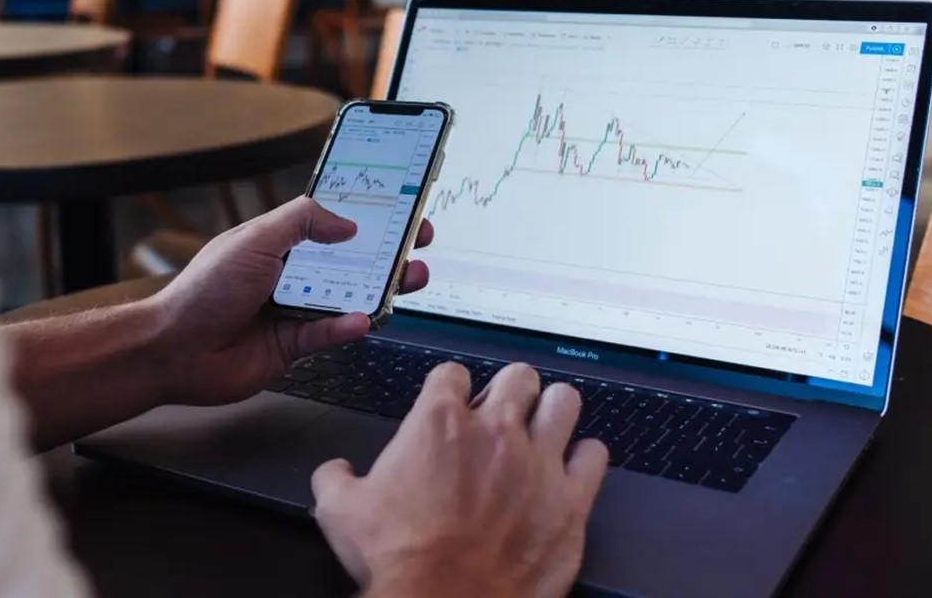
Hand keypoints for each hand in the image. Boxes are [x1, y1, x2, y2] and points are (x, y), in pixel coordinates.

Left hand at [149, 197, 432, 405]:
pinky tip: (362, 320)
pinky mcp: (293, 346)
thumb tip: (347, 224)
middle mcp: (290, 274)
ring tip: (410, 279)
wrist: (174, 350)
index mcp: (279, 242)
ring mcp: (293, 310)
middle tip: (419, 243)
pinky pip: (329, 334)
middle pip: (350, 260)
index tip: (400, 207)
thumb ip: (302, 222)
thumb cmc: (204, 290)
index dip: (366, 215)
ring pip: (348, 298)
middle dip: (387, 252)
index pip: (331, 222)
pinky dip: (347, 328)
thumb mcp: (255, 239)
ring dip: (380, 289)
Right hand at [311, 362, 608, 597]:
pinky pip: (595, 454)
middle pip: (518, 376)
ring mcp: (539, 461)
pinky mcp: (572, 499)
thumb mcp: (341, 512)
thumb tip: (336, 472)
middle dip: (510, 390)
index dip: (450, 388)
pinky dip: (585, 458)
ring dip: (553, 412)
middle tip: (502, 413)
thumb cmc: (399, 559)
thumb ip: (336, 478)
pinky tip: (572, 470)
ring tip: (544, 429)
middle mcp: (495, 430)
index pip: (452, 373)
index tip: (451, 404)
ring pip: (564, 401)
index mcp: (439, 422)